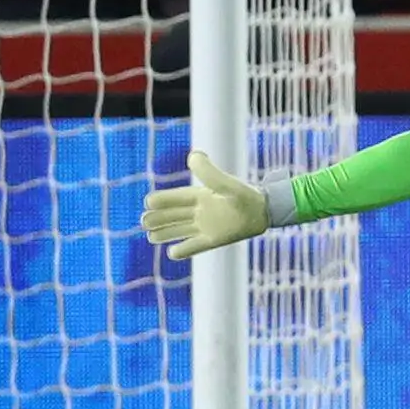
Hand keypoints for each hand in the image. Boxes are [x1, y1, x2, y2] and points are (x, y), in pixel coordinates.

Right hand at [142, 151, 270, 258]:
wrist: (265, 212)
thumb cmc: (246, 195)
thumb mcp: (226, 183)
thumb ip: (209, 172)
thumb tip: (193, 155)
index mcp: (201, 196)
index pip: (175, 198)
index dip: (161, 200)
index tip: (148, 202)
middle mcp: (201, 211)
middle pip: (173, 215)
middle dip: (158, 218)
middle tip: (144, 221)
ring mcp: (207, 226)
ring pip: (180, 230)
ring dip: (165, 233)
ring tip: (150, 236)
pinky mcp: (214, 240)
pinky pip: (195, 246)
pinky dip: (184, 250)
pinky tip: (172, 253)